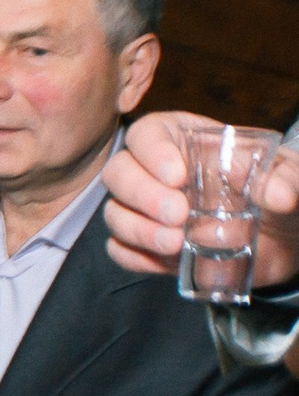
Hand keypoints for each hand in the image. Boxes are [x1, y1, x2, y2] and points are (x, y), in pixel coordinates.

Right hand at [104, 110, 298, 287]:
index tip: (177, 176)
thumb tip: (278, 196)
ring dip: (137, 229)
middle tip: (177, 214)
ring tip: (174, 243)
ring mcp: (147, 211)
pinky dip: (134, 256)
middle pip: (118, 173)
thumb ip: (285, 178)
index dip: (152, 152)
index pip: (147, 134)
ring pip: (114, 213)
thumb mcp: (290, 175)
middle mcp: (154, 172)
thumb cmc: (279, 189)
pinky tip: (164, 261)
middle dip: (140, 194)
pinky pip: (120, 250)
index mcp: (183, 140)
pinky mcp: (149, 246)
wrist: (285, 235)